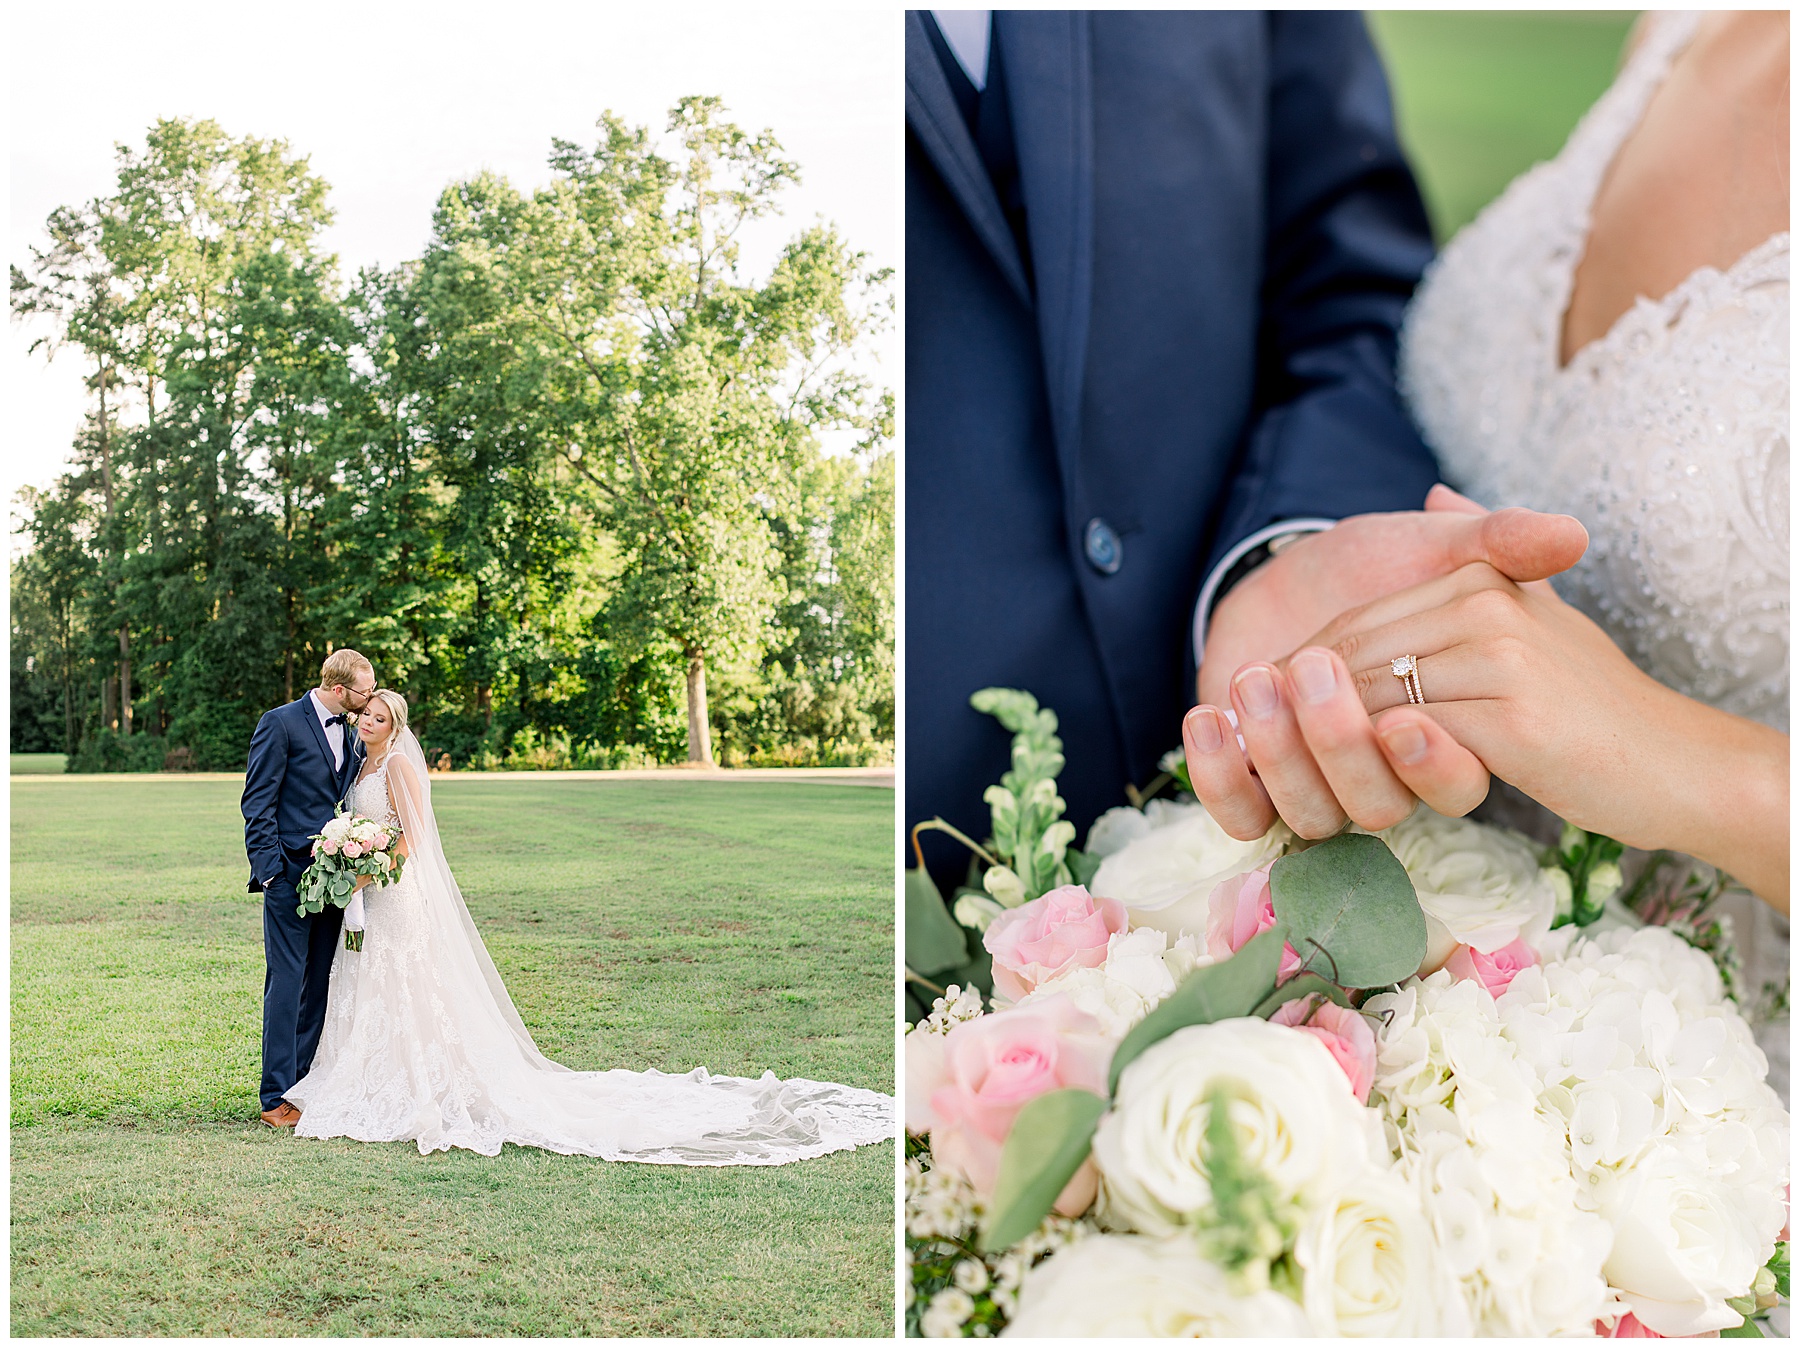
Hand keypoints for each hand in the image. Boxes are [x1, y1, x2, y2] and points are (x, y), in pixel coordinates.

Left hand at [1273, 560, 1786, 907]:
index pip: (1360, 622)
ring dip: (1320, 734)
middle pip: (1354, 655)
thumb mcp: (1533, 614)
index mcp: (1481, 582)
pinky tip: (1352, 775)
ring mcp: (1500, 662)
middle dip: (1299, 702)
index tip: (1273, 705)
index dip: (1307, 668)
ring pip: (1371, 695)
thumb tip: (1436, 490)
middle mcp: (1486, 609)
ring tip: (1283, 757)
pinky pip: (1414, 737)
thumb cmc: (1592, 697)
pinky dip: (1375, 758)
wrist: (1676, 759)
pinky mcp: (1513, 721)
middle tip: (1253, 739)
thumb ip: (1484, 555)